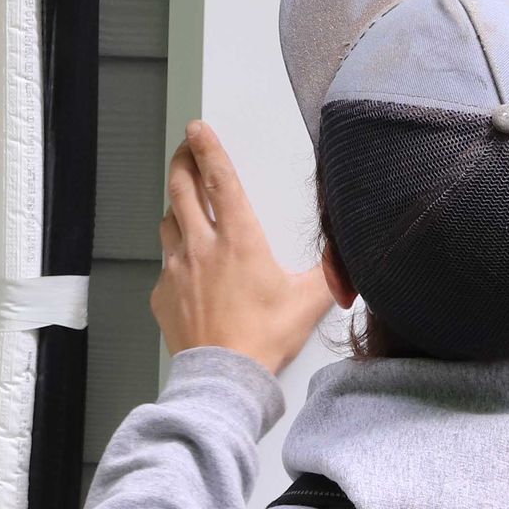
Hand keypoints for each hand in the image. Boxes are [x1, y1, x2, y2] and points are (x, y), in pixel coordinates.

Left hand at [152, 123, 331, 374]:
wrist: (224, 379)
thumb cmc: (262, 341)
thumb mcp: (307, 302)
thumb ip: (329, 273)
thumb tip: (345, 257)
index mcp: (239, 239)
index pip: (220, 179)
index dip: (208, 148)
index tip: (199, 129)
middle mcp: (203, 246)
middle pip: (182, 187)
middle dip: (183, 161)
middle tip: (186, 150)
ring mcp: (177, 268)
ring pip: (169, 220)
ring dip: (176, 205)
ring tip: (185, 202)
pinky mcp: (163, 292)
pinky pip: (164, 262)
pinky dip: (174, 253)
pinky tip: (185, 262)